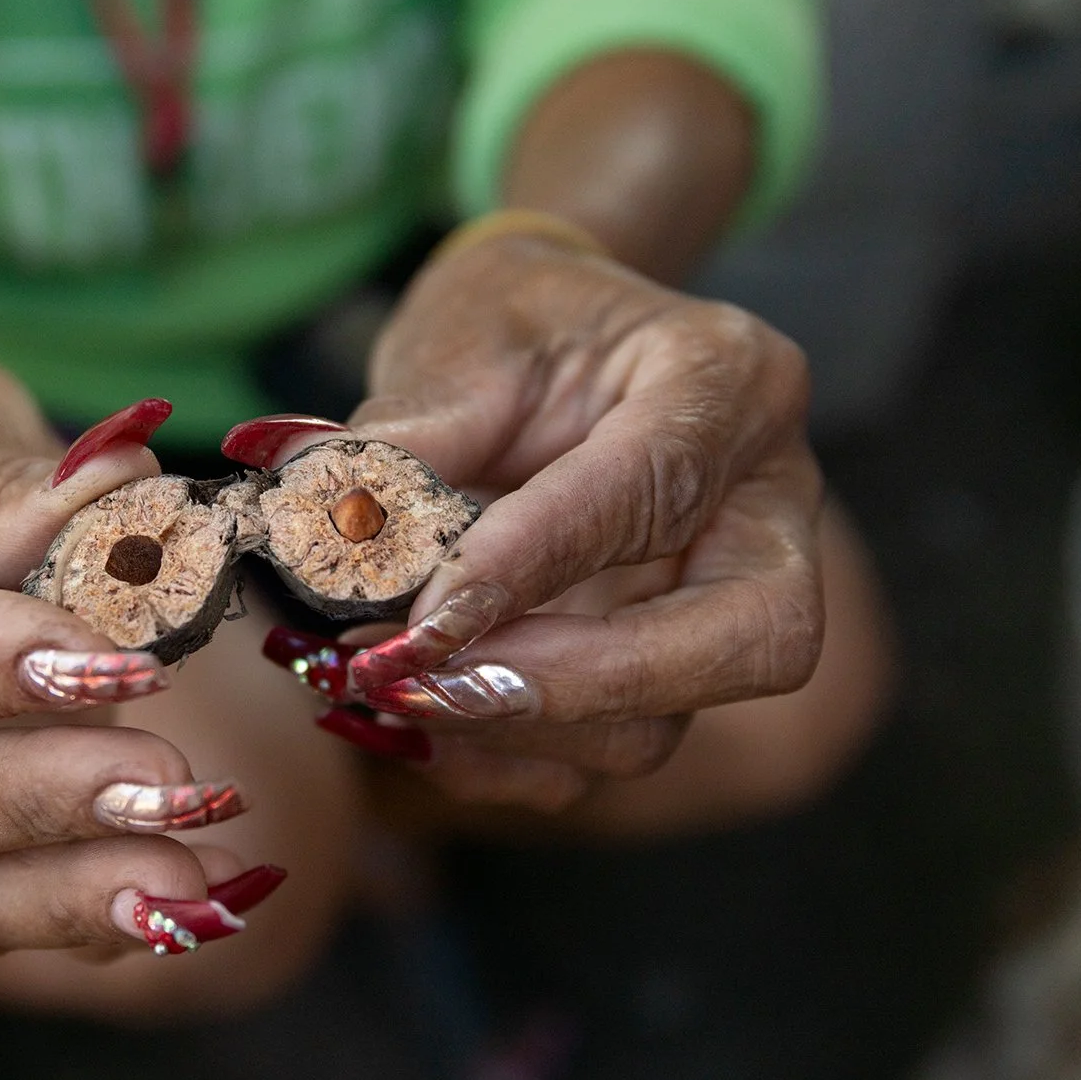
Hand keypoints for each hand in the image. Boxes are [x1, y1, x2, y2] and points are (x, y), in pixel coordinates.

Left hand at [251, 225, 823, 810]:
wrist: (544, 344)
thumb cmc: (511, 322)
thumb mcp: (456, 341)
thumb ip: (404, 442)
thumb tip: (313, 521)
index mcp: (731, 381)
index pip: (655, 489)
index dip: (535, 567)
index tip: (420, 619)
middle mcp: (767, 502)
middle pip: (749, 639)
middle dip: (578, 683)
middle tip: (424, 679)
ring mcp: (734, 599)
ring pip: (665, 720)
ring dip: (512, 726)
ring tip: (384, 684)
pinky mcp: (671, 672)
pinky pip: (601, 753)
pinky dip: (502, 757)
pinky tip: (413, 717)